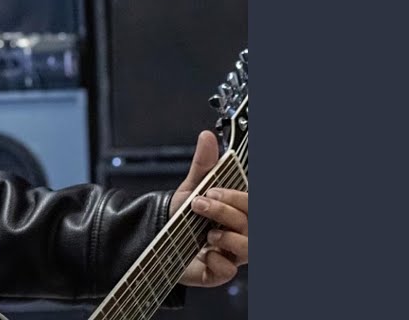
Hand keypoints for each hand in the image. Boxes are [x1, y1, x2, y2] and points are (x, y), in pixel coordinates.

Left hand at [170, 131, 248, 287]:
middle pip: (251, 224)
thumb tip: (207, 136)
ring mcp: (231, 254)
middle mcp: (239, 233)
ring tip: (207, 233)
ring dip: (227, 237)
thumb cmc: (180, 217)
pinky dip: (216, 260)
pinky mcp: (218, 273)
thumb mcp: (191, 189)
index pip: (252, 204)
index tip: (211, 191)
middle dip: (225, 212)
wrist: (157, 239)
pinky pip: (229, 271)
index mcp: (237, 212)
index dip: (235, 197)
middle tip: (199, 205)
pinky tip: (204, 254)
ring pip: (248, 248)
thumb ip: (202, 166)